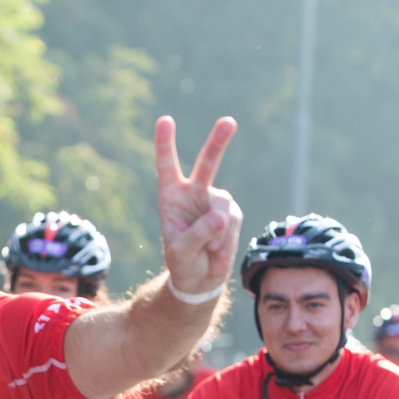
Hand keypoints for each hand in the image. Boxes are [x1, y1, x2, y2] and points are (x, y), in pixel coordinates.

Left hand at [155, 116, 243, 296]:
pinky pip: (232, 219)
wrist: (200, 278)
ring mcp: (214, 201)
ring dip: (218, 228)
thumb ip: (197, 234)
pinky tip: (217, 247)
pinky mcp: (231, 212)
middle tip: (229, 122)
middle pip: (207, 164)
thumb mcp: (181, 252)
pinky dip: (226, 236)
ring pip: (223, 202)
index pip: (167, 167)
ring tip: (209, 247)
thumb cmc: (182, 263)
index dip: (166, 144)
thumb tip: (219, 216)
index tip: (165, 120)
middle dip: (218, 143)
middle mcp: (193, 193)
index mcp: (171, 197)